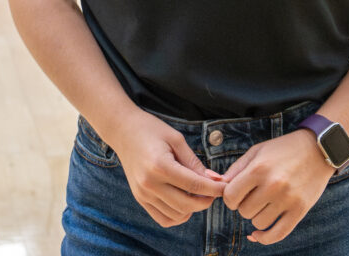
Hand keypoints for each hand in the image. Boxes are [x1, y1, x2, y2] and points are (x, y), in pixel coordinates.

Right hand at [108, 111, 224, 226]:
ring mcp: (143, 194)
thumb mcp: (176, 139)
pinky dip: (178, 216)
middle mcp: (149, 184)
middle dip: (206, 200)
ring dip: (193, 208)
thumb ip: (194, 162)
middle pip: (187, 204)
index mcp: (160, 166)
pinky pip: (164, 219)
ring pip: (177, 215)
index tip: (226, 187)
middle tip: (214, 191)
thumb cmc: (151, 130)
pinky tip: (185, 203)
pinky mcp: (140, 199)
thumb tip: (215, 180)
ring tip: (199, 194)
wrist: (122, 131)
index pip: (194, 185)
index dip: (214, 188)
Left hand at [221, 129, 333, 244]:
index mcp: (259, 169)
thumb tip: (212, 182)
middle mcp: (273, 185)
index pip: (230, 197)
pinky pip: (277, 234)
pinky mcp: (300, 210)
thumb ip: (234, 170)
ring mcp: (288, 199)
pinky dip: (264, 238)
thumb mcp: (256, 152)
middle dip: (244, 205)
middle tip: (254, 195)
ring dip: (257, 216)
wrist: (318, 149)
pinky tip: (258, 235)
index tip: (237, 192)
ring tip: (264, 203)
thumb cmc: (282, 149)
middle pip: (244, 211)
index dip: (230, 197)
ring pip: (258, 223)